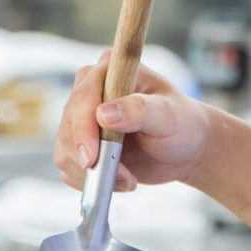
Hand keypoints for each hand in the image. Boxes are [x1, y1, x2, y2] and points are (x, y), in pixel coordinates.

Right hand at [53, 50, 210, 192]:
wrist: (185, 149)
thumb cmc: (182, 124)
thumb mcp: (168, 115)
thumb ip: (139, 110)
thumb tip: (103, 114)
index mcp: (112, 69)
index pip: (84, 95)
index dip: (82, 127)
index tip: (91, 158)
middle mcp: (92, 89)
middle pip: (69, 126)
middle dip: (94, 157)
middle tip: (125, 176)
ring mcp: (82, 117)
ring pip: (65, 150)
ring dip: (94, 173)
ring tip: (128, 178)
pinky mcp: (80, 143)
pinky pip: (69, 168)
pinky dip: (91, 181)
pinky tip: (120, 178)